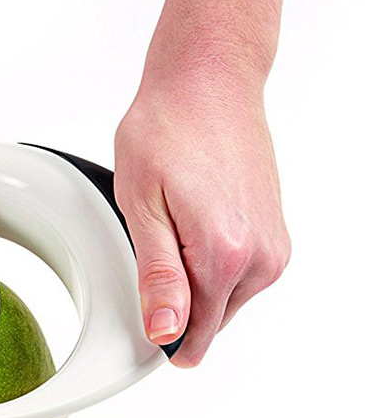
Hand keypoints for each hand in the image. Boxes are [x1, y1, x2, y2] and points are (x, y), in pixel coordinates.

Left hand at [114, 71, 290, 366]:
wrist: (208, 82)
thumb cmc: (169, 130)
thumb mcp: (142, 207)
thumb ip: (158, 276)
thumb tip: (166, 331)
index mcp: (226, 253)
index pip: (197, 332)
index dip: (165, 334)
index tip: (148, 325)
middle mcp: (262, 255)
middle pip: (212, 318)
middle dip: (178, 303)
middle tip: (152, 249)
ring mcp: (274, 243)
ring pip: (226, 298)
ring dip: (195, 281)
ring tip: (172, 228)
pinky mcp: (274, 231)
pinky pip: (240, 274)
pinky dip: (212, 264)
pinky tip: (192, 227)